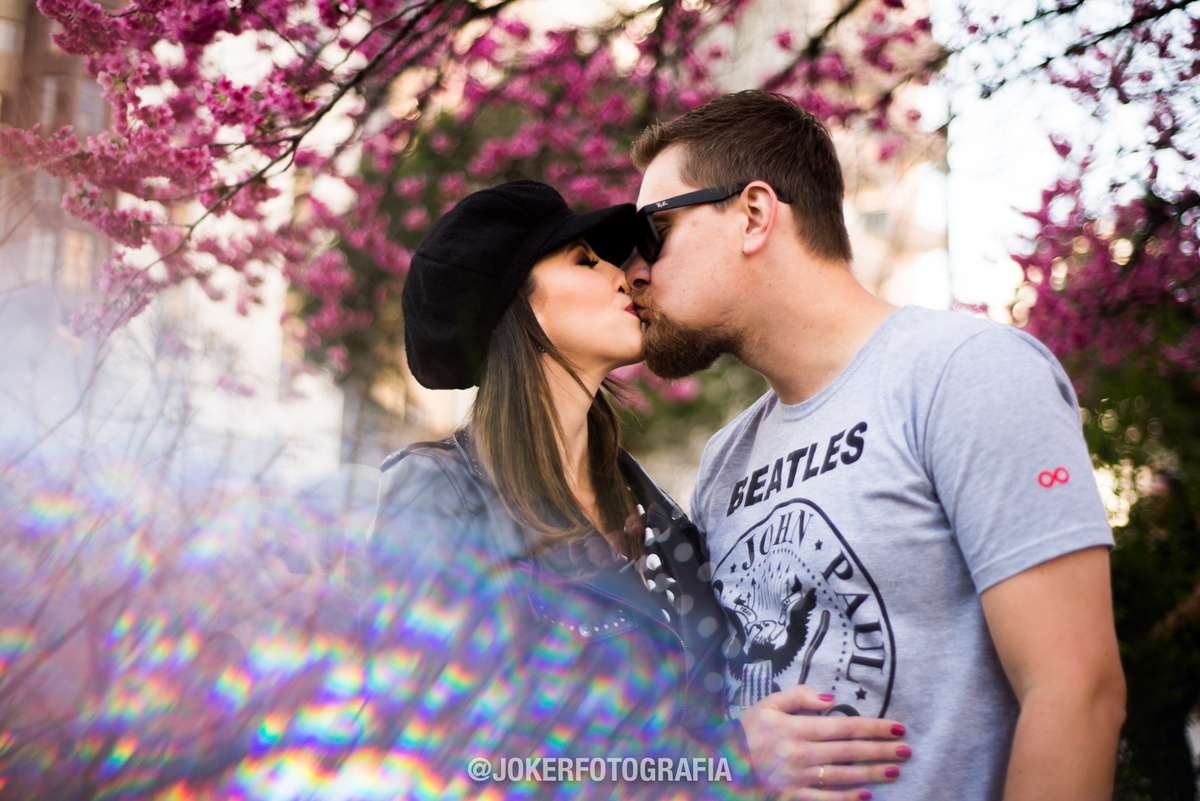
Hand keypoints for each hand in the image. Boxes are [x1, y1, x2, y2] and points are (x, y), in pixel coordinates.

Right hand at [739, 684, 910, 799]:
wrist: (721, 763)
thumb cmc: (747, 730)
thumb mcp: (767, 704)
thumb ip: (799, 696)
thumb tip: (831, 698)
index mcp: (796, 728)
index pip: (843, 726)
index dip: (873, 727)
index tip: (897, 727)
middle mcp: (800, 754)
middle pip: (849, 752)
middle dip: (880, 750)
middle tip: (906, 750)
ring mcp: (797, 778)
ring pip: (842, 776)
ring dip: (871, 773)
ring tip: (895, 770)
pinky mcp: (792, 797)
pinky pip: (824, 799)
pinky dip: (846, 798)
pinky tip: (867, 794)